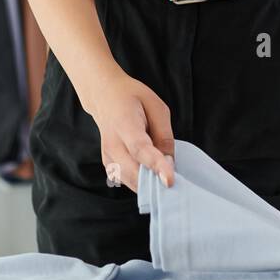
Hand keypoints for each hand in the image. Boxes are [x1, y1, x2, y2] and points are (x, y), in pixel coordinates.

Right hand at [85, 72, 174, 193]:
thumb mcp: (156, 107)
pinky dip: (142, 182)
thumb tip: (169, 162)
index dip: (156, 165)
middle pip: (134, 172)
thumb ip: (164, 135)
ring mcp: (107, 156)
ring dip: (150, 183)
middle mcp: (112, 143)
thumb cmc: (132, 99)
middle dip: (156, 180)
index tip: (169, 180)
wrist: (104, 96)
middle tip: (175, 177)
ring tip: (162, 170)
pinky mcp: (108, 165)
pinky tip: (150, 170)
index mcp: (124, 123)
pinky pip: (128, 181)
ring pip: (131, 182)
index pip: (140, 149)